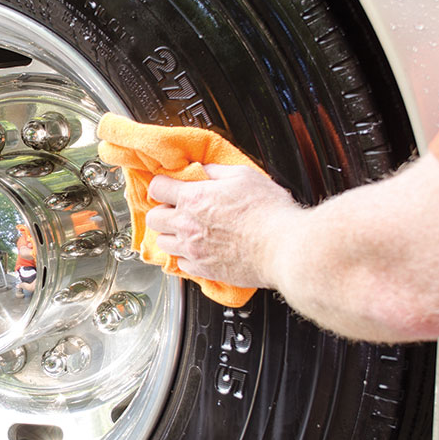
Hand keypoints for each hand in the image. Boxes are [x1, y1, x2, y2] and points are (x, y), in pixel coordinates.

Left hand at [145, 164, 299, 288]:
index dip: (163, 185)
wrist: (285, 248)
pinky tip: (200, 250)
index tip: (170, 187)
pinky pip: (181, 264)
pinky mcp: (203, 270)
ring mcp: (193, 250)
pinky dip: (187, 257)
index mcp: (193, 198)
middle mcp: (186, 225)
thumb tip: (205, 169)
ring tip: (188, 231)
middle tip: (177, 210)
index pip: (157, 188)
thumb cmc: (269, 212)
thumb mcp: (244, 176)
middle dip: (163, 211)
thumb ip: (217, 171)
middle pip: (153, 218)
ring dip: (172, 235)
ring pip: (163, 243)